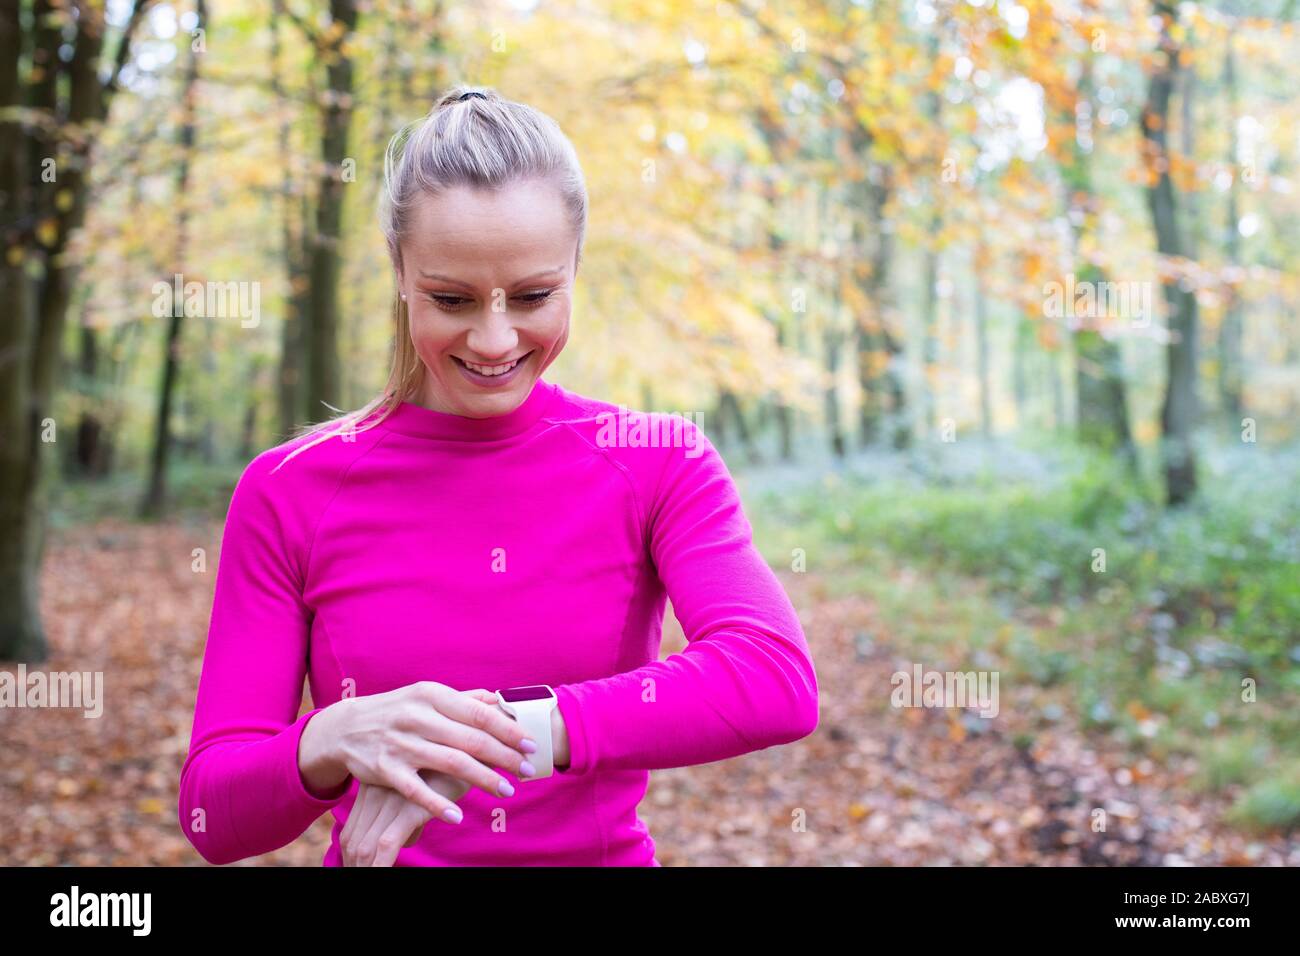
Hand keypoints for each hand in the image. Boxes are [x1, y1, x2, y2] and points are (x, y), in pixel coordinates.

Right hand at [298, 682, 536, 821]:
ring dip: (482, 779)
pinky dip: (437, 804)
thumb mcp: (427, 697)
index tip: (530, 744)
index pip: (478, 713)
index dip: (508, 729)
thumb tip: (498, 700)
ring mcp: (400, 743)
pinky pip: (416, 790)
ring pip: (449, 763)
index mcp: (432, 695)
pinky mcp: (384, 769)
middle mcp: (417, 717)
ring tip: (506, 790)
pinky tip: (458, 815)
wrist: (345, 728)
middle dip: (503, 756)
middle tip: (526, 770)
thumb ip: (463, 700)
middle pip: (470, 739)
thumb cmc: (398, 711)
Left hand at [340, 768, 469, 866]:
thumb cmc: (446, 770)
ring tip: (377, 877)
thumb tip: (406, 840)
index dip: (352, 857)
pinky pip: (388, 845)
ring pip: (367, 847)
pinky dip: (384, 864)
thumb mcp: (416, 788)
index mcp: (372, 786)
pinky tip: (392, 872)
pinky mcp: (409, 806)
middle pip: (354, 842)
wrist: (469, 747)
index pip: (351, 832)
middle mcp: (375, 792)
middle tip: (366, 876)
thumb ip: (405, 812)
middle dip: (358, 866)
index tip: (360, 868)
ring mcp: (390, 799)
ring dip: (369, 869)